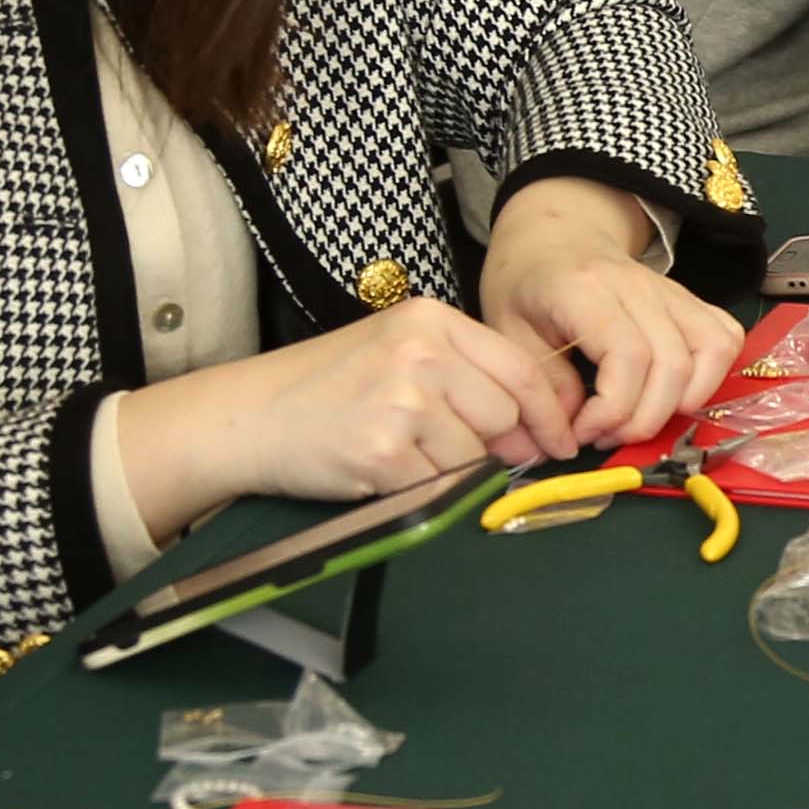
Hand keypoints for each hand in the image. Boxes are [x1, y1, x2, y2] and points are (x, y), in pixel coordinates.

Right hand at [180, 296, 586, 512]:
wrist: (248, 416)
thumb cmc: (324, 387)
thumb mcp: (396, 350)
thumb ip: (463, 374)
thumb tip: (532, 430)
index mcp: (430, 320)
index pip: (522, 369)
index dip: (549, 414)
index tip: (559, 442)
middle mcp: (421, 353)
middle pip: (505, 415)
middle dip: (498, 446)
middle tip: (462, 454)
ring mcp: (403, 402)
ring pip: (477, 457)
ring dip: (452, 470)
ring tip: (402, 452)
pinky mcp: (384, 451)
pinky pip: (440, 485)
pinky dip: (421, 489)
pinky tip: (384, 469)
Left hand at [479, 178, 741, 450]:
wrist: (554, 235)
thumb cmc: (525, 284)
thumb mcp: (508, 332)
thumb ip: (541, 384)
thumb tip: (569, 438)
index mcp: (585, 290)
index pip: (628, 356)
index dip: (612, 410)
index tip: (582, 431)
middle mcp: (638, 286)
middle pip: (673, 364)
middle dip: (643, 420)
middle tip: (606, 436)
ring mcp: (671, 290)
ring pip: (711, 351)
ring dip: (683, 403)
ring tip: (640, 419)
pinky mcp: (690, 300)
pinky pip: (724, 338)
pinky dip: (711, 376)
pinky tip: (673, 396)